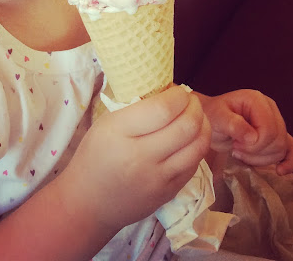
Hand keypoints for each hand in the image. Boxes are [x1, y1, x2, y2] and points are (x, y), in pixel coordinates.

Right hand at [57, 85, 210, 232]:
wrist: (89, 202)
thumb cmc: (94, 155)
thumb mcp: (106, 123)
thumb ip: (136, 108)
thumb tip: (167, 92)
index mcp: (120, 132)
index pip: (163, 109)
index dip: (178, 95)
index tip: (178, 90)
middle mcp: (142, 156)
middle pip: (186, 126)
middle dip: (195, 107)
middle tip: (190, 100)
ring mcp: (158, 178)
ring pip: (198, 147)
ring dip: (203, 125)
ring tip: (196, 116)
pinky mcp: (169, 193)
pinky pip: (194, 165)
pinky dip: (197, 146)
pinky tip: (190, 138)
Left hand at [196, 89, 292, 174]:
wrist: (211, 120)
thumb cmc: (212, 116)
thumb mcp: (216, 118)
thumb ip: (233, 124)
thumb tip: (253, 137)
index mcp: (257, 101)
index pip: (269, 130)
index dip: (254, 144)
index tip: (235, 144)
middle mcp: (271, 109)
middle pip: (278, 141)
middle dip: (256, 151)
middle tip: (236, 148)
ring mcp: (276, 122)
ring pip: (282, 149)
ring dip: (261, 158)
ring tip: (241, 151)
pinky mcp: (277, 136)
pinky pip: (292, 150)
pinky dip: (289, 162)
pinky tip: (281, 171)